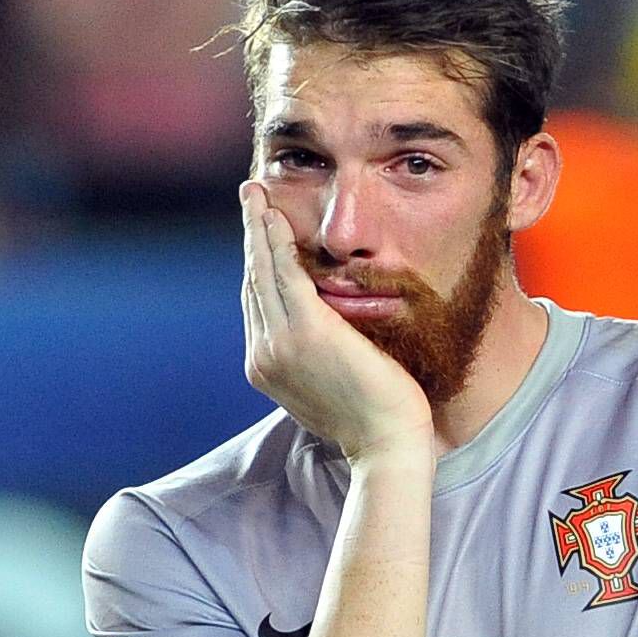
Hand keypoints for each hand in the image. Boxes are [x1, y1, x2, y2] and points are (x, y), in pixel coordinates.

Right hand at [237, 181, 432, 464]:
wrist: (387, 442)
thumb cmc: (373, 417)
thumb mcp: (332, 382)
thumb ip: (316, 355)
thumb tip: (323, 332)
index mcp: (266, 366)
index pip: (257, 302)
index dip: (256, 262)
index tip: (258, 232)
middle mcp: (262, 354)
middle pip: (252, 280)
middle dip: (249, 235)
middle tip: (250, 197)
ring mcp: (278, 343)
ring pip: (261, 270)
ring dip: (257, 227)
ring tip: (255, 194)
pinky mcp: (305, 330)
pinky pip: (284, 272)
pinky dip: (276, 240)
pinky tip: (274, 214)